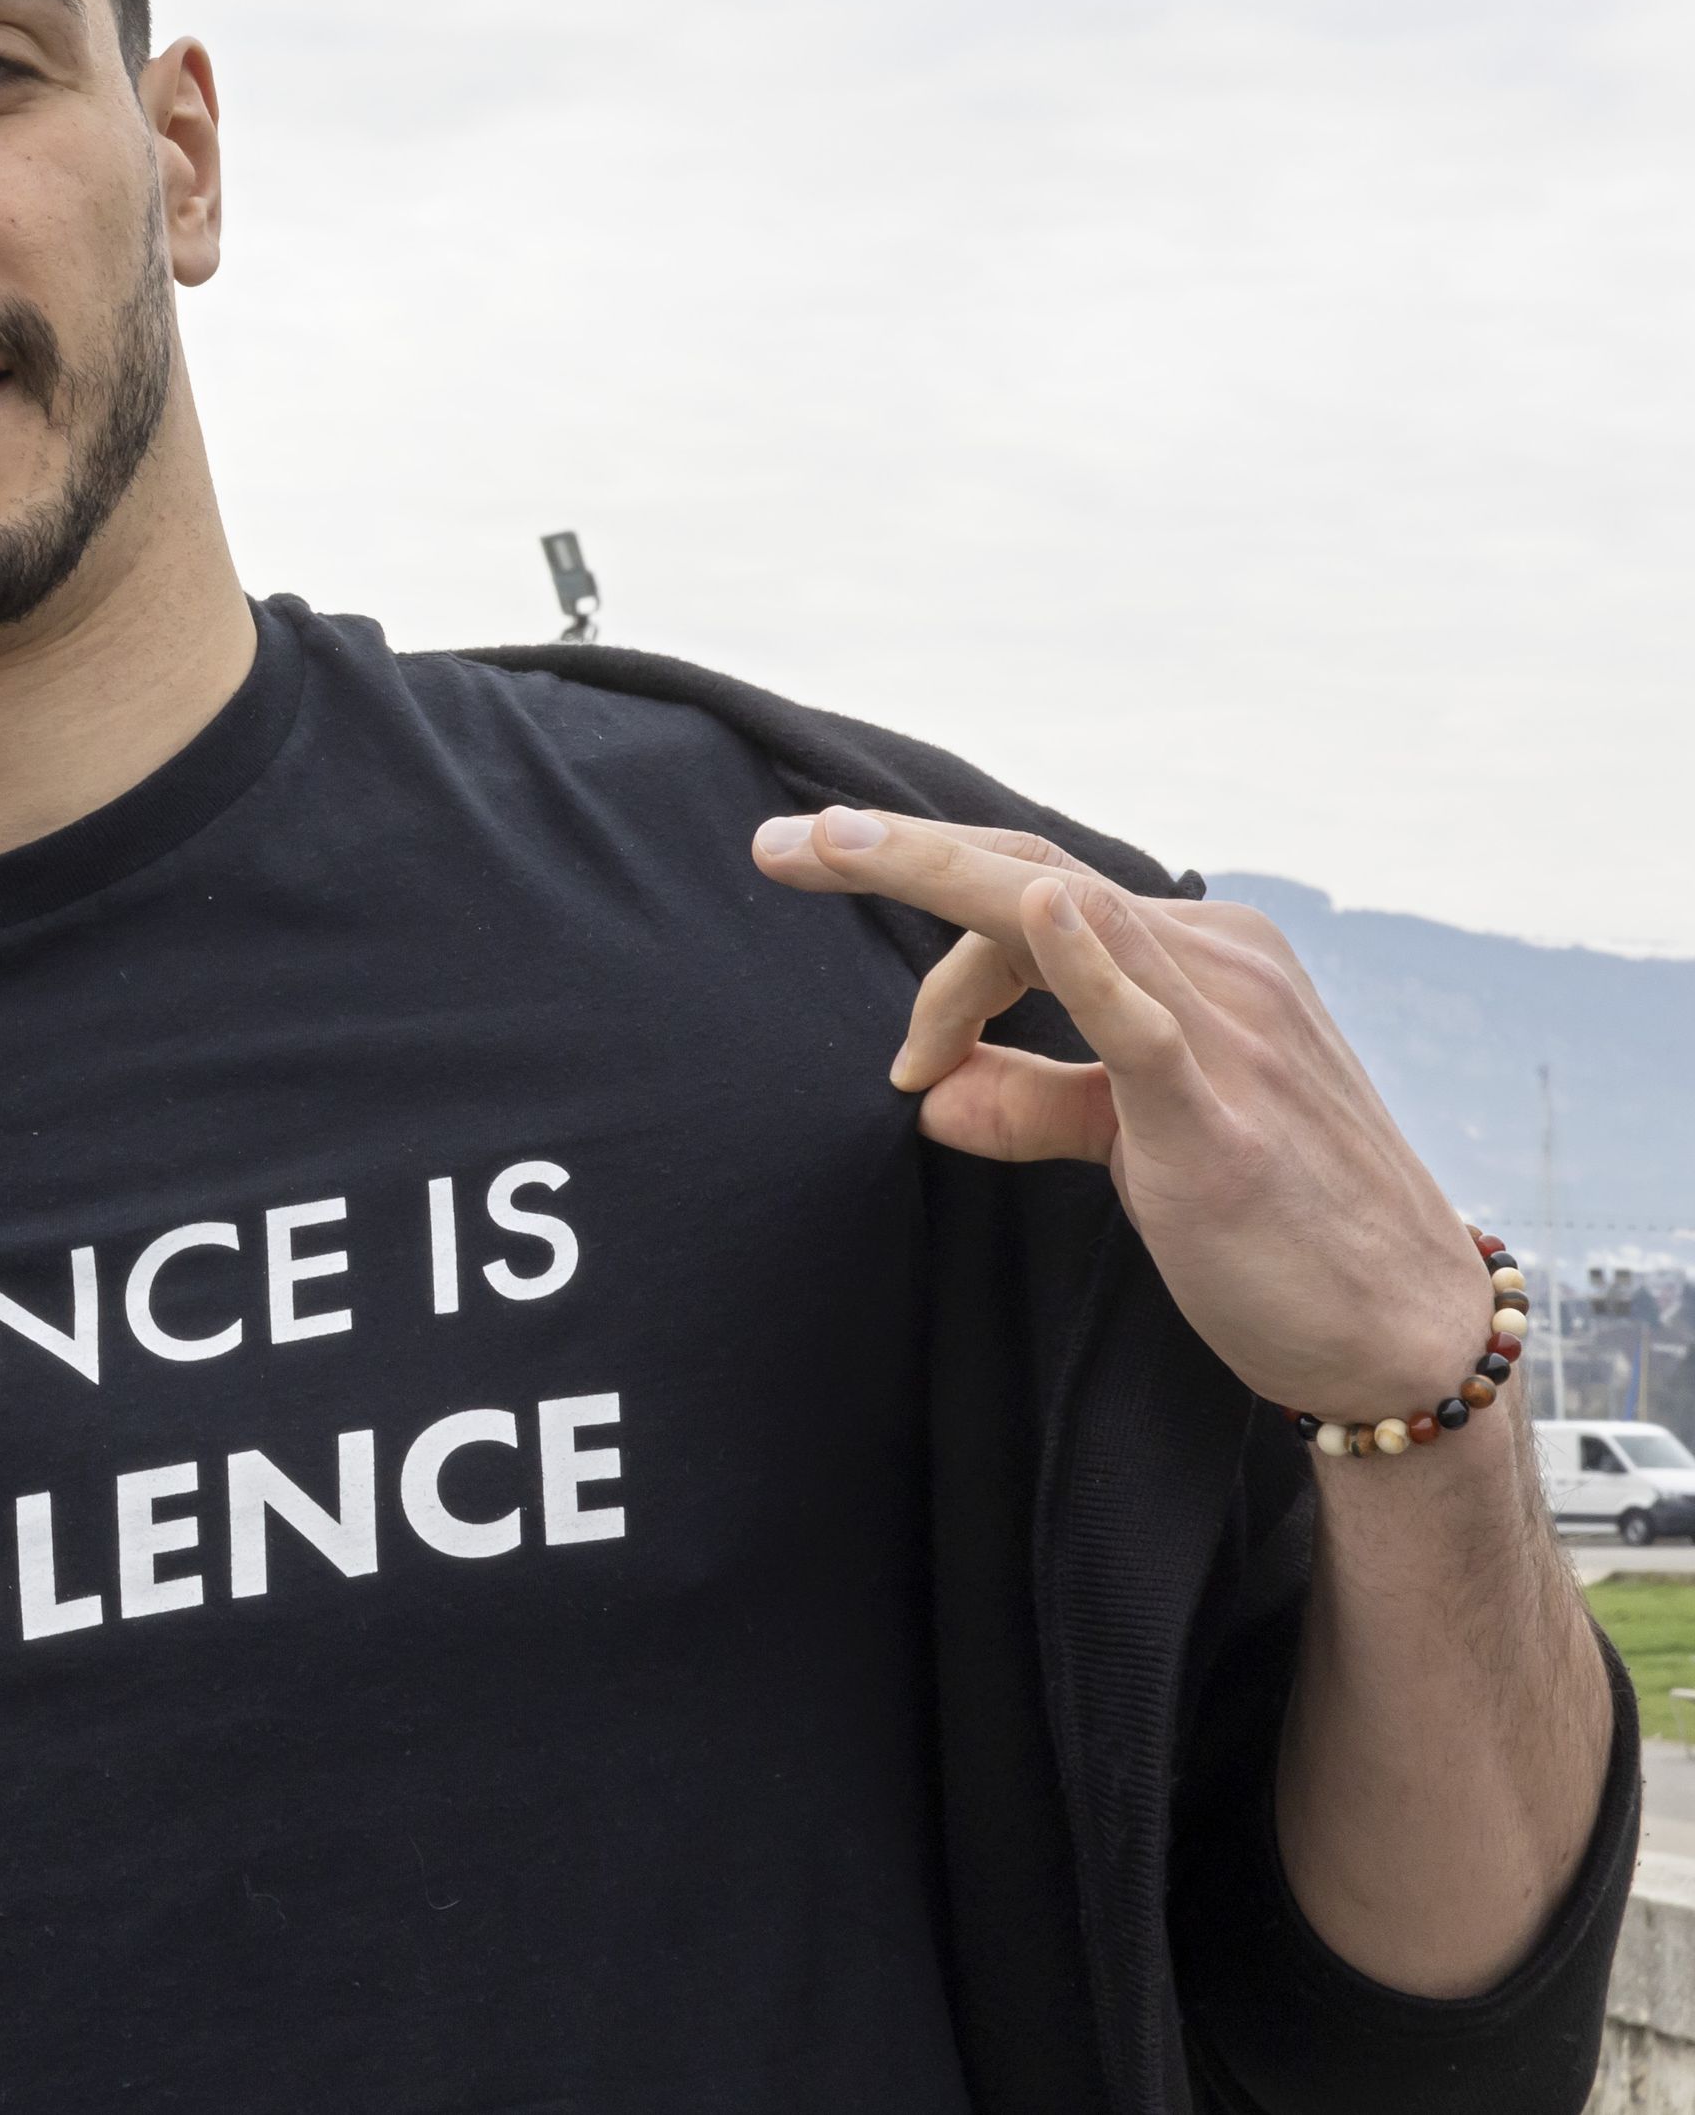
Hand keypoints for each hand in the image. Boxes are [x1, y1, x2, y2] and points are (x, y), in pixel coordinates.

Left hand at [751, 808, 1489, 1423]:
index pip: (1033, 902)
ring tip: (827, 851)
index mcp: (1200, 959)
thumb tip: (928, 1093)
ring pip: (1065, 916)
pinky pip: (1147, 1025)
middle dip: (897, 852)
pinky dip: (1087, 964)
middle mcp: (1221, 965)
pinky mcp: (1221, 1116)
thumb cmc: (1268, 1225)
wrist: (1393, 1329)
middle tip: (778, 843)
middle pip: (1032, 878)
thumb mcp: (1132, 1144)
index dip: (931, 929)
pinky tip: (1039, 913)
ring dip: (936, 883)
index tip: (871, 1002)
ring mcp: (1229, 1031)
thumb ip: (1038, 1102)